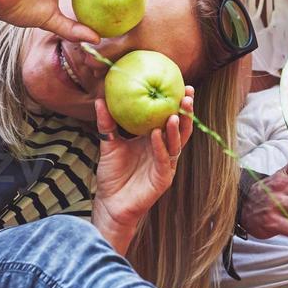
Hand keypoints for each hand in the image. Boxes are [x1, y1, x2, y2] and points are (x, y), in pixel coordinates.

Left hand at [90, 88, 194, 250]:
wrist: (110, 203)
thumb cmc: (112, 175)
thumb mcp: (109, 144)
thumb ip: (107, 123)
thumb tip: (101, 99)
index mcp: (155, 140)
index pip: (170, 117)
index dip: (177, 103)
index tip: (181, 84)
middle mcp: (164, 150)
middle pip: (181, 128)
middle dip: (186, 112)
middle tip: (186, 94)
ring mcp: (165, 164)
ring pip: (177, 143)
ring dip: (177, 128)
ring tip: (175, 113)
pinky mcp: (162, 178)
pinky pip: (163, 159)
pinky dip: (161, 147)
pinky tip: (157, 134)